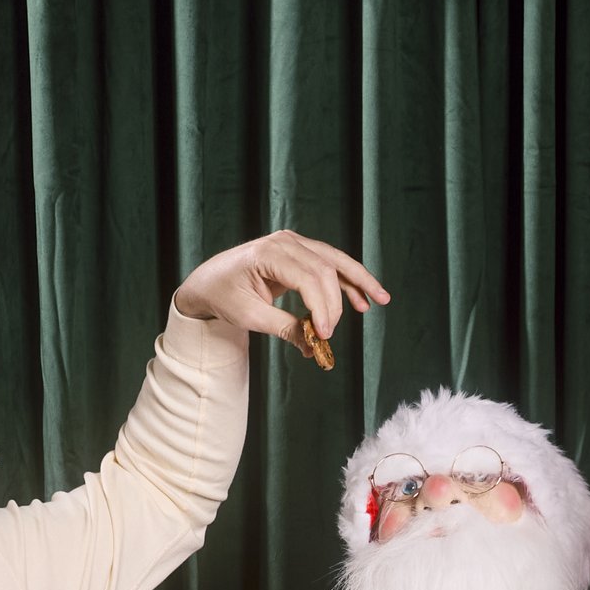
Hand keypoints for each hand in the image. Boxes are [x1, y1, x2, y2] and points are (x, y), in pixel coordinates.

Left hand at [174, 230, 389, 347]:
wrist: (210, 280)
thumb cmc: (224, 296)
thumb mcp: (250, 317)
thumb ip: (283, 328)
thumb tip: (312, 347)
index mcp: (268, 253)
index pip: (308, 278)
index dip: (322, 307)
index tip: (324, 334)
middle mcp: (285, 242)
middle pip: (325, 268)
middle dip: (335, 303)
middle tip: (330, 333)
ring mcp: (294, 244)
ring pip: (334, 262)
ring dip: (358, 282)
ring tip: (380, 300)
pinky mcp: (299, 252)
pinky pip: (329, 265)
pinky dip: (346, 281)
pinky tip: (362, 299)